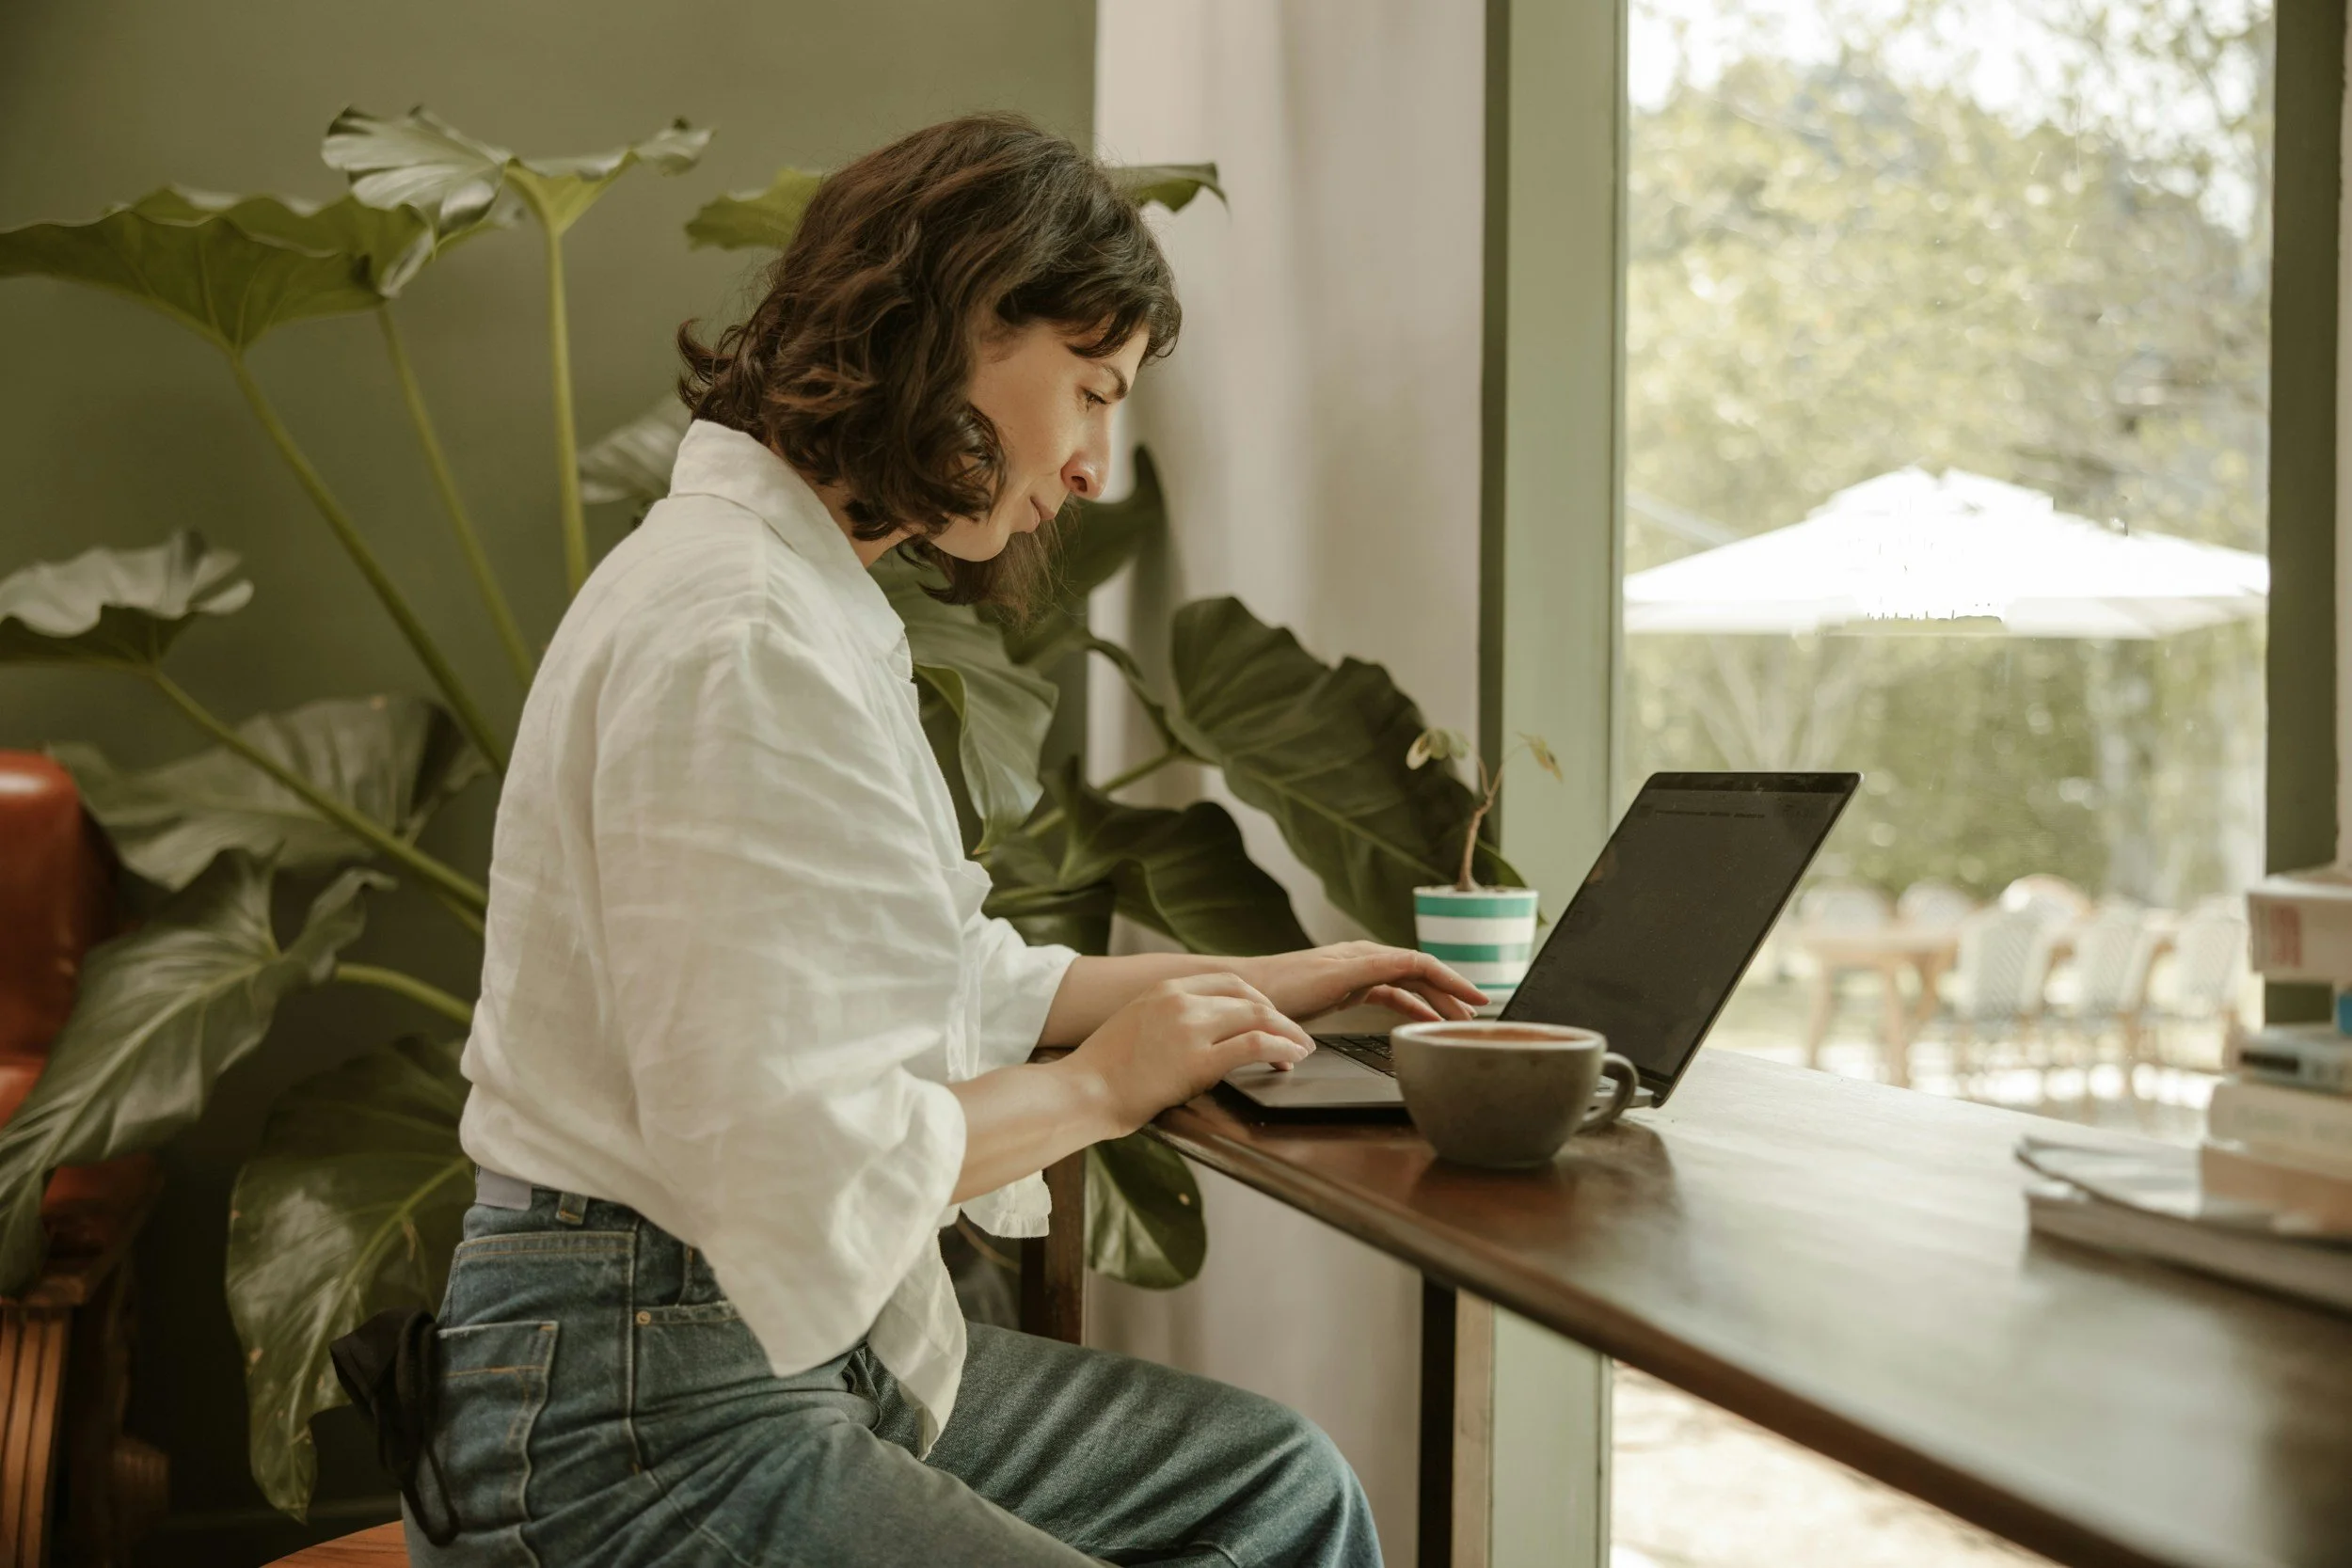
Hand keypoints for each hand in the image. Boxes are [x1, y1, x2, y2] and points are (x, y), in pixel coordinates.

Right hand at [1067, 972, 1316, 1133]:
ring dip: (1288, 1033)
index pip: (1228, 981)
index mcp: (1164, 988)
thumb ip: (1166, 1020)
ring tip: (1302, 1049)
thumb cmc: (1101, 1071)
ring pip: (1258, 1018)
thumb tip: (1192, 1034)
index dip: (1258, 999)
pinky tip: (1290, 1059)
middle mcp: (1180, 1000)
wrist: (1081, 1091)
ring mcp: (1190, 1027)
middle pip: (1249, 997)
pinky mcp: (1197, 1060)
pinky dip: (1281, 1049)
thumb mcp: (1135, 1026)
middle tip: (1296, 1036)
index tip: (1271, 1017)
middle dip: (1279, 1016)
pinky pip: (1254, 1046)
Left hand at [1231, 943, 1486, 1023]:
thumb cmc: (1281, 987)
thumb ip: (1374, 971)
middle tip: (1478, 1016)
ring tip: (1457, 1020)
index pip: (1422, 964)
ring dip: (1434, 1000)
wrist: (1244, 994)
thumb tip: (1416, 965)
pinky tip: (1421, 1019)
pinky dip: (1410, 1006)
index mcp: (1366, 956)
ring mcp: (1356, 974)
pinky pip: (1389, 995)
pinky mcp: (1346, 989)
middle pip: (1420, 974)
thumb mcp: (1333, 978)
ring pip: (1408, 984)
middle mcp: (1365, 960)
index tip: (1478, 999)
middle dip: (1451, 993)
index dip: (1453, 981)